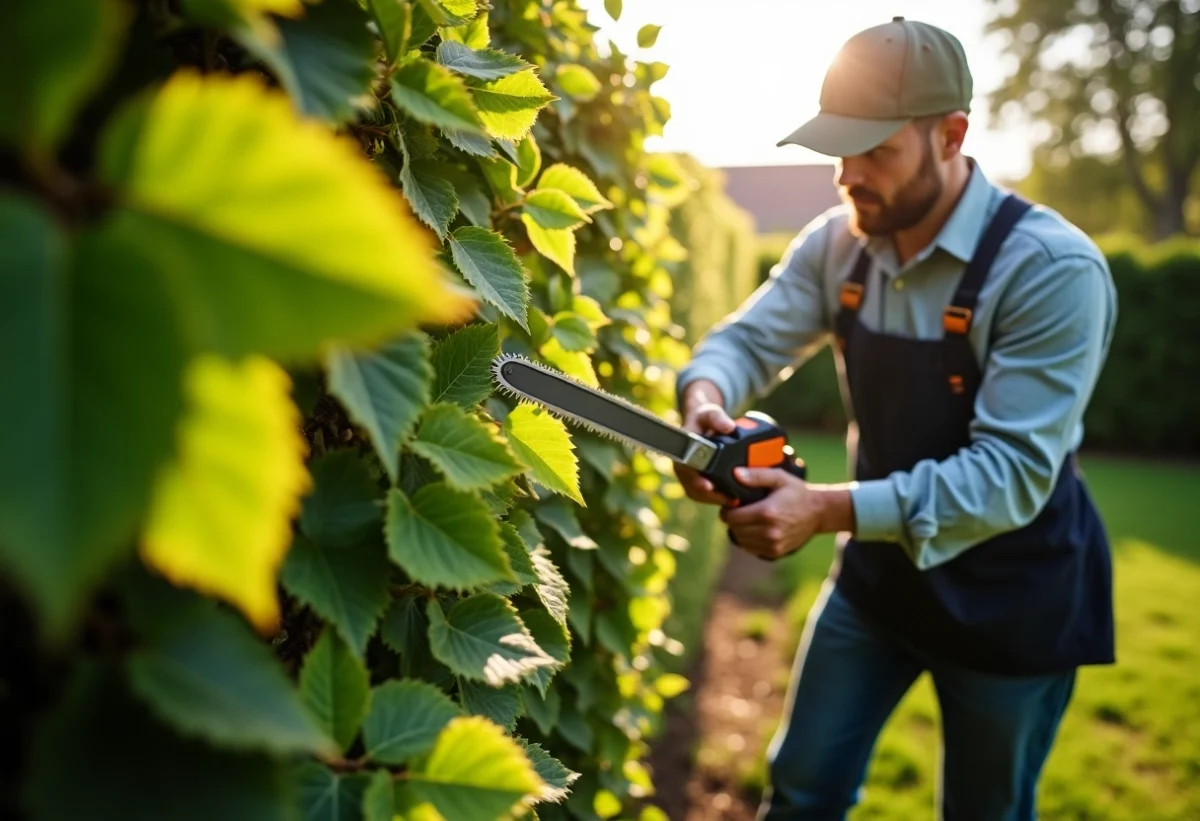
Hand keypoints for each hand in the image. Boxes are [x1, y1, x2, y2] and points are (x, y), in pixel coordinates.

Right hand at [673, 380, 735, 505]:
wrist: (699, 423)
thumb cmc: (703, 418)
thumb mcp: (710, 413)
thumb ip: (718, 417)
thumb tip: (729, 427)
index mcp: (682, 451)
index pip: (686, 470)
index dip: (696, 480)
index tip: (708, 486)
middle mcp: (681, 467)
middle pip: (692, 487)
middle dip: (710, 495)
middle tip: (730, 499)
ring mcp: (687, 476)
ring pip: (698, 494)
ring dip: (714, 499)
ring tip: (734, 501)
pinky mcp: (695, 482)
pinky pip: (703, 496)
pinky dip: (716, 499)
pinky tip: (732, 500)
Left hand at [720, 467, 851, 560]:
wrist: (818, 512)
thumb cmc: (797, 493)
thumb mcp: (779, 478)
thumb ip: (756, 475)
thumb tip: (736, 474)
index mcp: (767, 512)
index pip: (732, 517)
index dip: (727, 510)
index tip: (732, 505)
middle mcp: (769, 531)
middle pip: (734, 529)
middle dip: (733, 520)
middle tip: (740, 511)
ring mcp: (773, 544)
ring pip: (741, 540)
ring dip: (740, 530)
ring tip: (748, 519)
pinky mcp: (775, 552)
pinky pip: (750, 549)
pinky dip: (748, 540)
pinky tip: (756, 529)